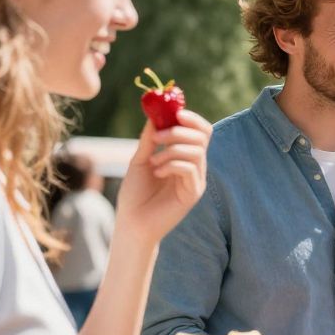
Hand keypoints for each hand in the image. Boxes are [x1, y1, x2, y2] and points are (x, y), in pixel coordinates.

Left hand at [115, 111, 212, 249]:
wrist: (132, 222)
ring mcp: (196, 180)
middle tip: (158, 136)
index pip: (200, 131)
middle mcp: (195, 167)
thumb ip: (150, 139)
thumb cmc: (135, 193)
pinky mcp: (193, 193)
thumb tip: (155, 115)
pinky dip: (171, 164)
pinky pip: (189, 168)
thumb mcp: (140, 160)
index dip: (191, 118)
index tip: (175, 112)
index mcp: (185, 157)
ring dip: (172, 149)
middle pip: (203, 136)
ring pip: (196, 151)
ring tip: (154, 162)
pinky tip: (157, 173)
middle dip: (179, 131)